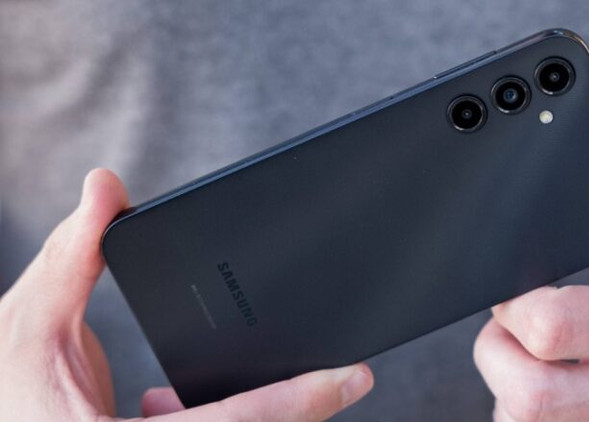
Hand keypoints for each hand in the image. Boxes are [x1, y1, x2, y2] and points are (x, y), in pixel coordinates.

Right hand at [0, 169, 373, 420]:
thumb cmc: (2, 394)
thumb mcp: (27, 325)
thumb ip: (70, 259)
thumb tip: (104, 188)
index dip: (298, 400)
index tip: (351, 377)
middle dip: (302, 409)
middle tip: (348, 378)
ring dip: (265, 413)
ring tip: (303, 382)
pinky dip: (221, 417)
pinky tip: (177, 394)